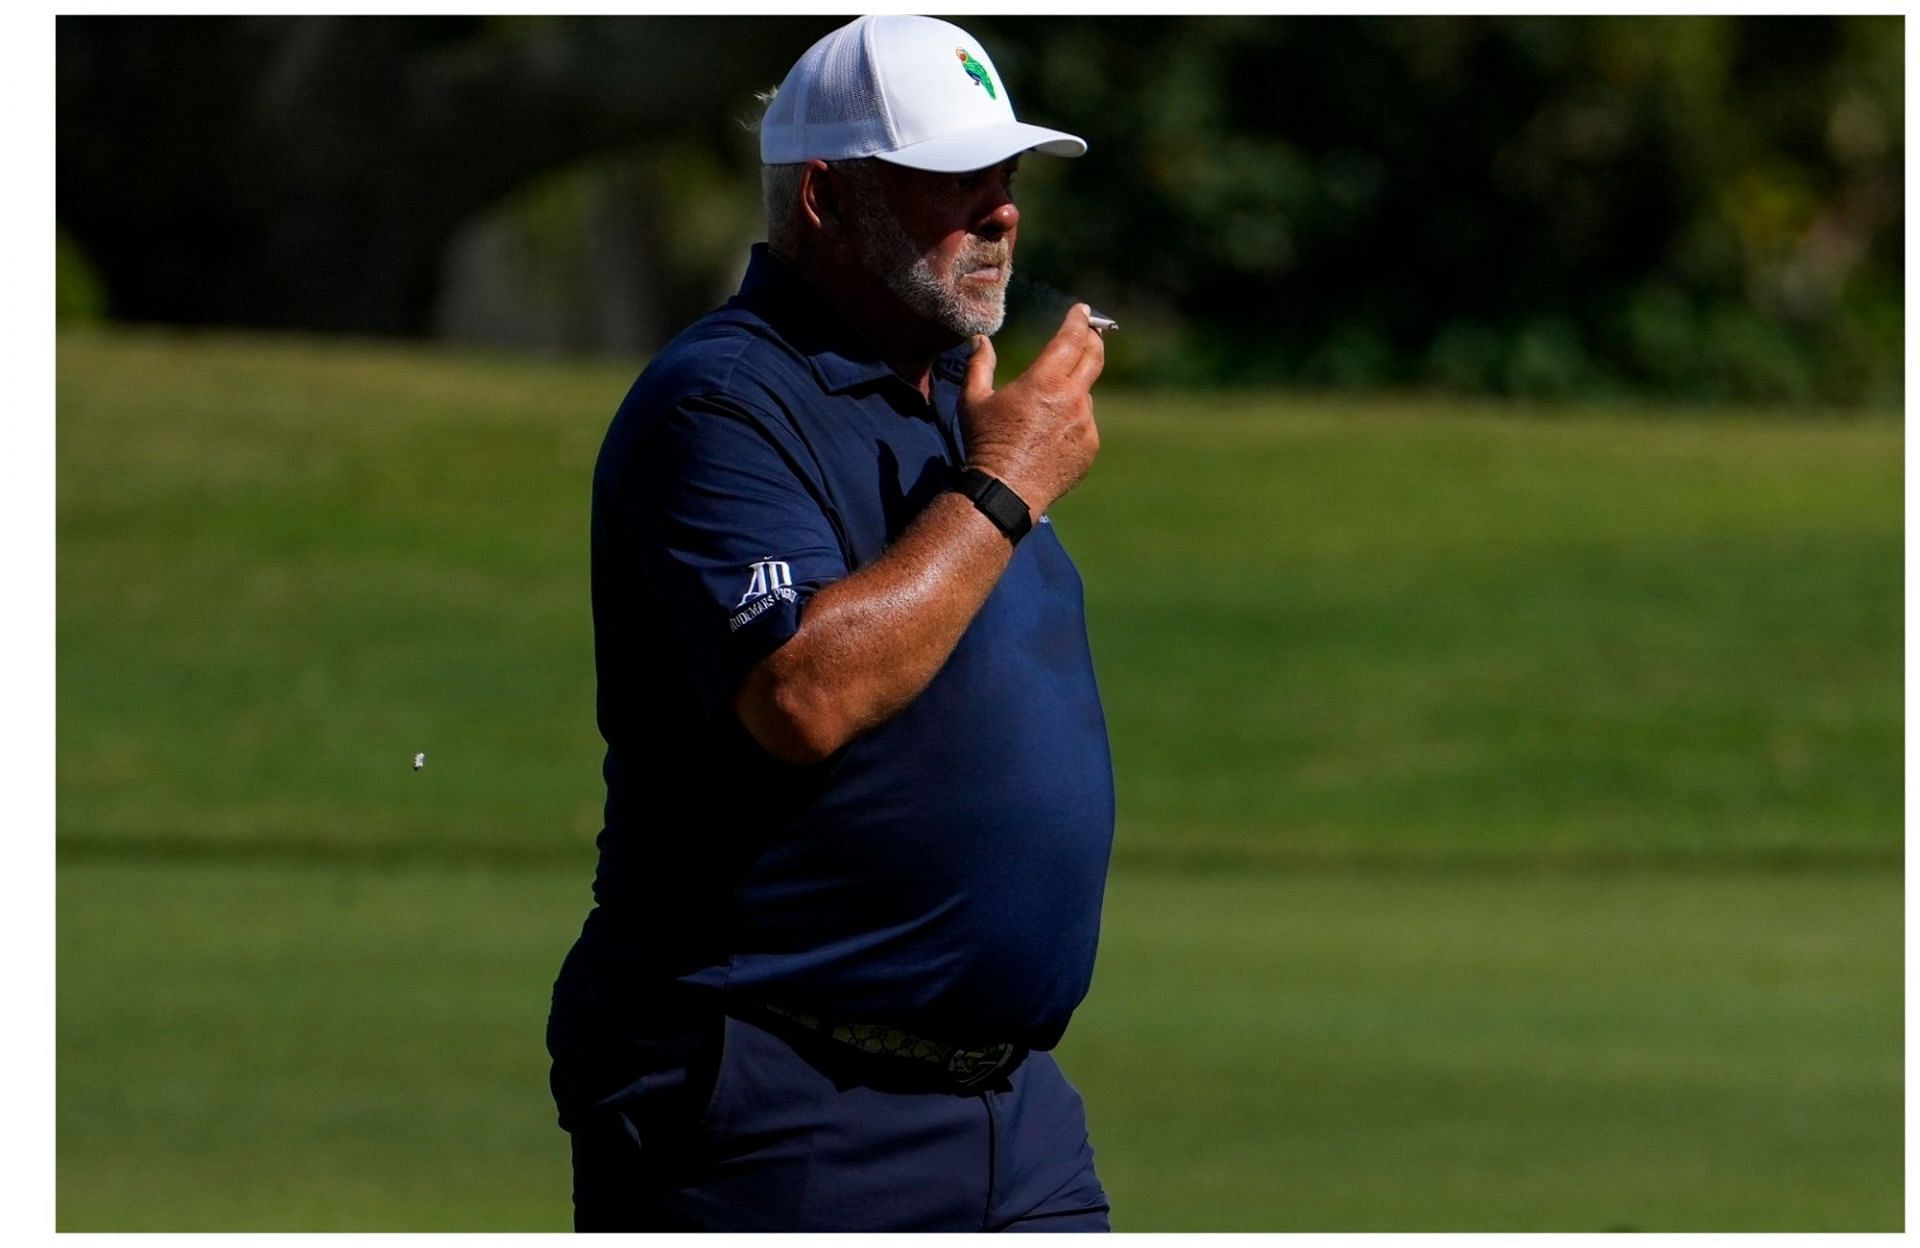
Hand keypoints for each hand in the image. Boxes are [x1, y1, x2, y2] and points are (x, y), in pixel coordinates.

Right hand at [958, 303, 1104, 519]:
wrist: (1005, 491)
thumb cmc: (985, 444)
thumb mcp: (972, 401)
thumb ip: (978, 365)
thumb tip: (980, 339)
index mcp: (1045, 381)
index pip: (1071, 338)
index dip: (1078, 320)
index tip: (1082, 310)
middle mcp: (1072, 398)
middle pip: (1093, 357)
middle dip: (1093, 340)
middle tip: (1090, 332)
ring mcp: (1085, 424)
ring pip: (1085, 395)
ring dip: (1074, 391)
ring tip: (1048, 407)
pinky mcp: (1090, 447)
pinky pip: (1085, 425)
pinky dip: (1073, 422)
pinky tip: (1050, 436)